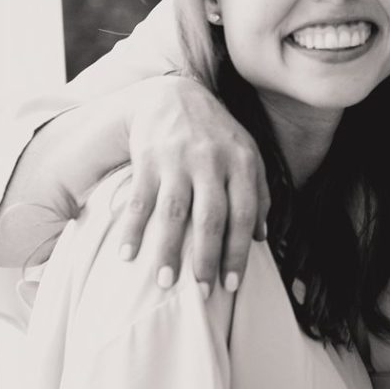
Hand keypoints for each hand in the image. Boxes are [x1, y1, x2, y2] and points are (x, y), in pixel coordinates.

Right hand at [115, 77, 267, 296]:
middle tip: (202, 293)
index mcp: (241, 163)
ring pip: (174, 212)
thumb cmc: (217, 135)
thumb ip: (258, 194)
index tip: (231, 285)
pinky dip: (132, 229)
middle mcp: (211, 161)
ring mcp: (178, 160)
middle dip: (207, 258)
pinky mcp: (148, 158)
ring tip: (165, 283)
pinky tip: (128, 255)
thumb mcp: (247, 155)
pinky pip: (140, 199)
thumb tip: (261, 237)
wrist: (174, 95)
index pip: (243, 214)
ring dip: (168, 250)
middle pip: (210, 217)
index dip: (238, 252)